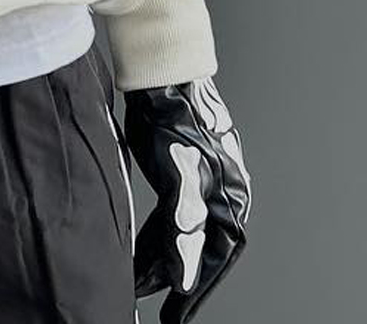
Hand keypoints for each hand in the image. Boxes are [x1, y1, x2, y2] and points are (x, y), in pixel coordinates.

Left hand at [122, 75, 250, 322]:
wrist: (160, 68)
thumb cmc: (172, 113)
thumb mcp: (177, 171)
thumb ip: (181, 222)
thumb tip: (184, 270)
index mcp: (229, 195)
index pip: (216, 255)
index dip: (196, 286)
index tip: (177, 314)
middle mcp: (221, 191)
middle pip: (199, 247)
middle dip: (175, 277)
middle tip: (155, 304)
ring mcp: (201, 181)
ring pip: (181, 233)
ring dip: (161, 258)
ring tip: (137, 281)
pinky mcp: (178, 171)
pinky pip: (169, 215)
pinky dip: (155, 235)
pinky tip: (138, 248)